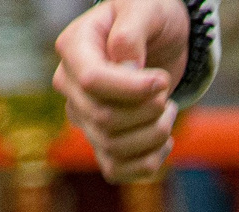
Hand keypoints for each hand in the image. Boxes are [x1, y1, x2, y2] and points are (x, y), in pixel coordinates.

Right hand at [53, 0, 191, 181]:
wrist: (159, 37)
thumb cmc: (149, 16)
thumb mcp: (144, 8)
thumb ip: (131, 34)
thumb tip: (127, 69)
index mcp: (74, 48)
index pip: (93, 82)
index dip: (132, 89)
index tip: (162, 81)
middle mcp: (70, 86)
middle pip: (105, 119)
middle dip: (147, 111)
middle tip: (165, 91)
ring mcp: (83, 117)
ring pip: (113, 147)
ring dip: (154, 134)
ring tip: (169, 109)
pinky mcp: (101, 142)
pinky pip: (117, 169)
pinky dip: (148, 162)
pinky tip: (164, 139)